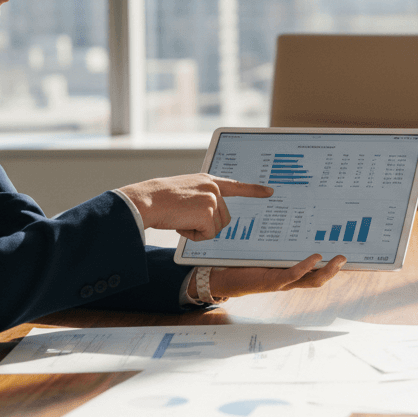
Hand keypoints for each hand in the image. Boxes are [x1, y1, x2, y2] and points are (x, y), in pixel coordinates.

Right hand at [118, 173, 271, 240]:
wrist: (147, 200)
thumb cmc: (160, 199)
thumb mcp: (186, 191)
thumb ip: (202, 197)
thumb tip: (212, 217)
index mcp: (208, 181)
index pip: (236, 185)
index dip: (253, 190)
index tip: (270, 192)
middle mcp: (213, 188)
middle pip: (224, 218)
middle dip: (206, 224)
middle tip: (184, 217)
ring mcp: (212, 199)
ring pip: (217, 228)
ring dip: (199, 230)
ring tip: (181, 218)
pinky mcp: (208, 212)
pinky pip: (208, 235)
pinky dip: (193, 235)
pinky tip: (180, 224)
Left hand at [194, 254, 347, 298]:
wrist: (221, 276)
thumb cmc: (241, 263)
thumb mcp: (263, 249)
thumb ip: (275, 239)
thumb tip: (288, 216)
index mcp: (288, 272)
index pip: (314, 270)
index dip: (330, 264)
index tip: (343, 251)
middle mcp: (288, 279)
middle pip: (318, 278)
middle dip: (334, 270)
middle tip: (345, 257)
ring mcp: (282, 282)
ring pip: (311, 280)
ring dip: (327, 272)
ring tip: (338, 260)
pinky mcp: (272, 281)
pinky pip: (293, 275)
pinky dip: (305, 267)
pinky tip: (316, 257)